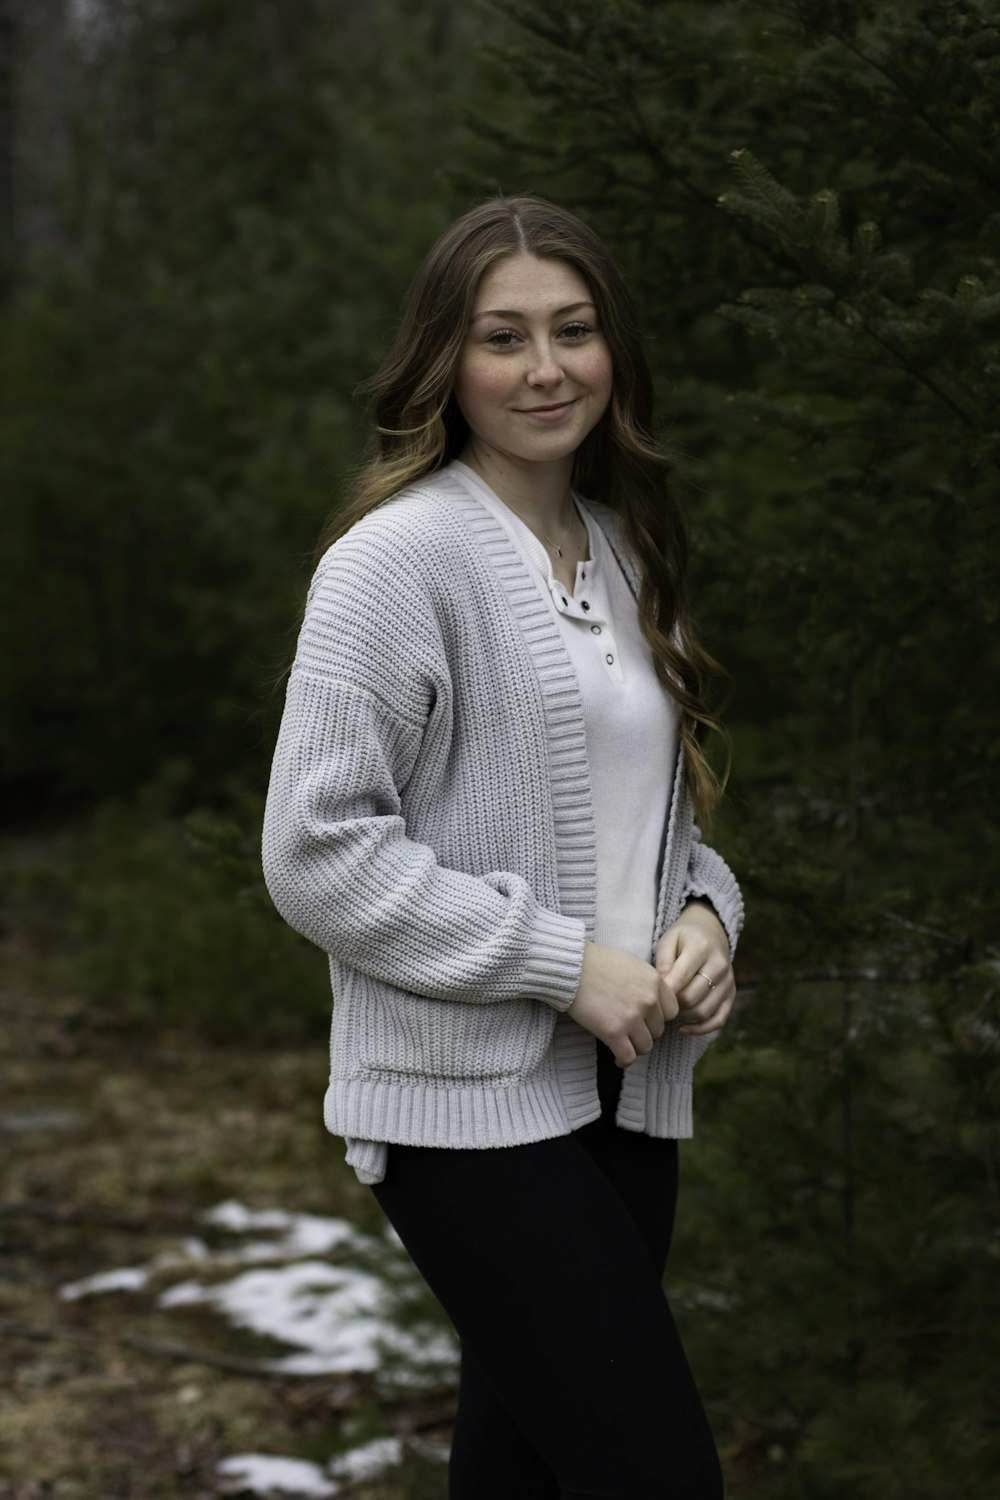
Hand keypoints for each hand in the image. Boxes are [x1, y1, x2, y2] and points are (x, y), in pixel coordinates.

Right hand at [567, 941, 678, 1067]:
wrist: (571, 967)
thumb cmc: (596, 962)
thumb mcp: (631, 963)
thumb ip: (647, 981)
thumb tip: (654, 998)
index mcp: (654, 981)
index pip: (672, 1010)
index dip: (658, 1017)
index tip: (646, 1019)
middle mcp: (648, 999)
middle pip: (659, 1030)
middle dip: (645, 1031)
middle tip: (630, 1031)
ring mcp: (632, 1017)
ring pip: (646, 1046)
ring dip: (635, 1047)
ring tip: (624, 1044)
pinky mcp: (613, 1032)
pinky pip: (628, 1056)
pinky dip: (623, 1061)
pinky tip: (617, 1059)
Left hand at [654, 900, 735, 1036]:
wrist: (710, 932)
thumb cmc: (683, 938)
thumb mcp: (667, 941)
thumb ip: (663, 963)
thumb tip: (660, 989)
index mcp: (701, 947)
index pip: (681, 977)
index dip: (663, 991)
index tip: (650, 996)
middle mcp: (719, 965)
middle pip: (692, 997)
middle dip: (672, 1005)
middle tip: (658, 1004)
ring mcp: (728, 982)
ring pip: (704, 1011)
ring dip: (683, 1017)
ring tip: (669, 1011)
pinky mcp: (731, 994)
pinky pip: (719, 1020)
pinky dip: (701, 1029)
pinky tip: (683, 1028)